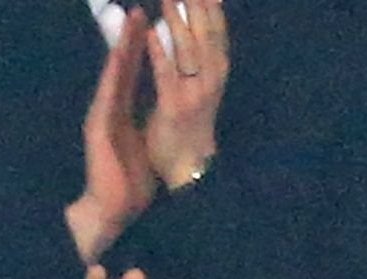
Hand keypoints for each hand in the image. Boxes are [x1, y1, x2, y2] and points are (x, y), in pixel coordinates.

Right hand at [66, 17, 155, 262]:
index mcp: (122, 112)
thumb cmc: (130, 181)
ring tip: (131, 19)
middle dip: (131, 37)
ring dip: (121, 46)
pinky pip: (109, 96)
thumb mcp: (143, 141)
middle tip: (139, 9)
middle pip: (122, 67)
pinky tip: (118, 55)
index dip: (143, 46)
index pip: (133, 72)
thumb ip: (147, 120)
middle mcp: (110, 109)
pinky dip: (114, 74)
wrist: (113, 209)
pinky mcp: (98, 129)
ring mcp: (102, 116)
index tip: (152, 21)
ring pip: (114, 75)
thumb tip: (160, 105)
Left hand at [145, 0, 229, 189]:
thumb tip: (188, 34)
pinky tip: (150, 33)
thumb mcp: (198, 92)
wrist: (188, 173)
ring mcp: (195, 93)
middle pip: (206, 32)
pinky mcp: (174, 107)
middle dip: (198, 5)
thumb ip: (194, 64)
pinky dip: (159, 51)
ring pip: (188, 47)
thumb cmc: (190, 131)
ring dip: (177, 18)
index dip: (211, 7)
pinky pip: (166, 74)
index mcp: (217, 73)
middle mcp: (211, 79)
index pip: (216, 30)